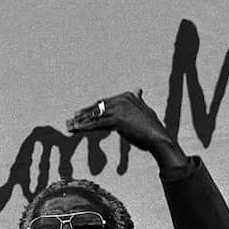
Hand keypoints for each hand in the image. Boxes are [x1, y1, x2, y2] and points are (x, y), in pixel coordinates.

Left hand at [66, 91, 186, 168]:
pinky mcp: (116, 119)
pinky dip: (84, 127)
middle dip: (83, 114)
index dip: (92, 109)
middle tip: (71, 119)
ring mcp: (119, 108)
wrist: (159, 138)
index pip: (105, 103)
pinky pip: (96, 124)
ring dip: (80, 121)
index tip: (81, 113)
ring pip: (95, 116)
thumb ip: (138, 100)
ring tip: (69, 126)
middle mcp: (122, 99)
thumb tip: (138, 90)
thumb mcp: (144, 110)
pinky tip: (75, 130)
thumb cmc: (152, 129)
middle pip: (98, 108)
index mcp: (127, 96)